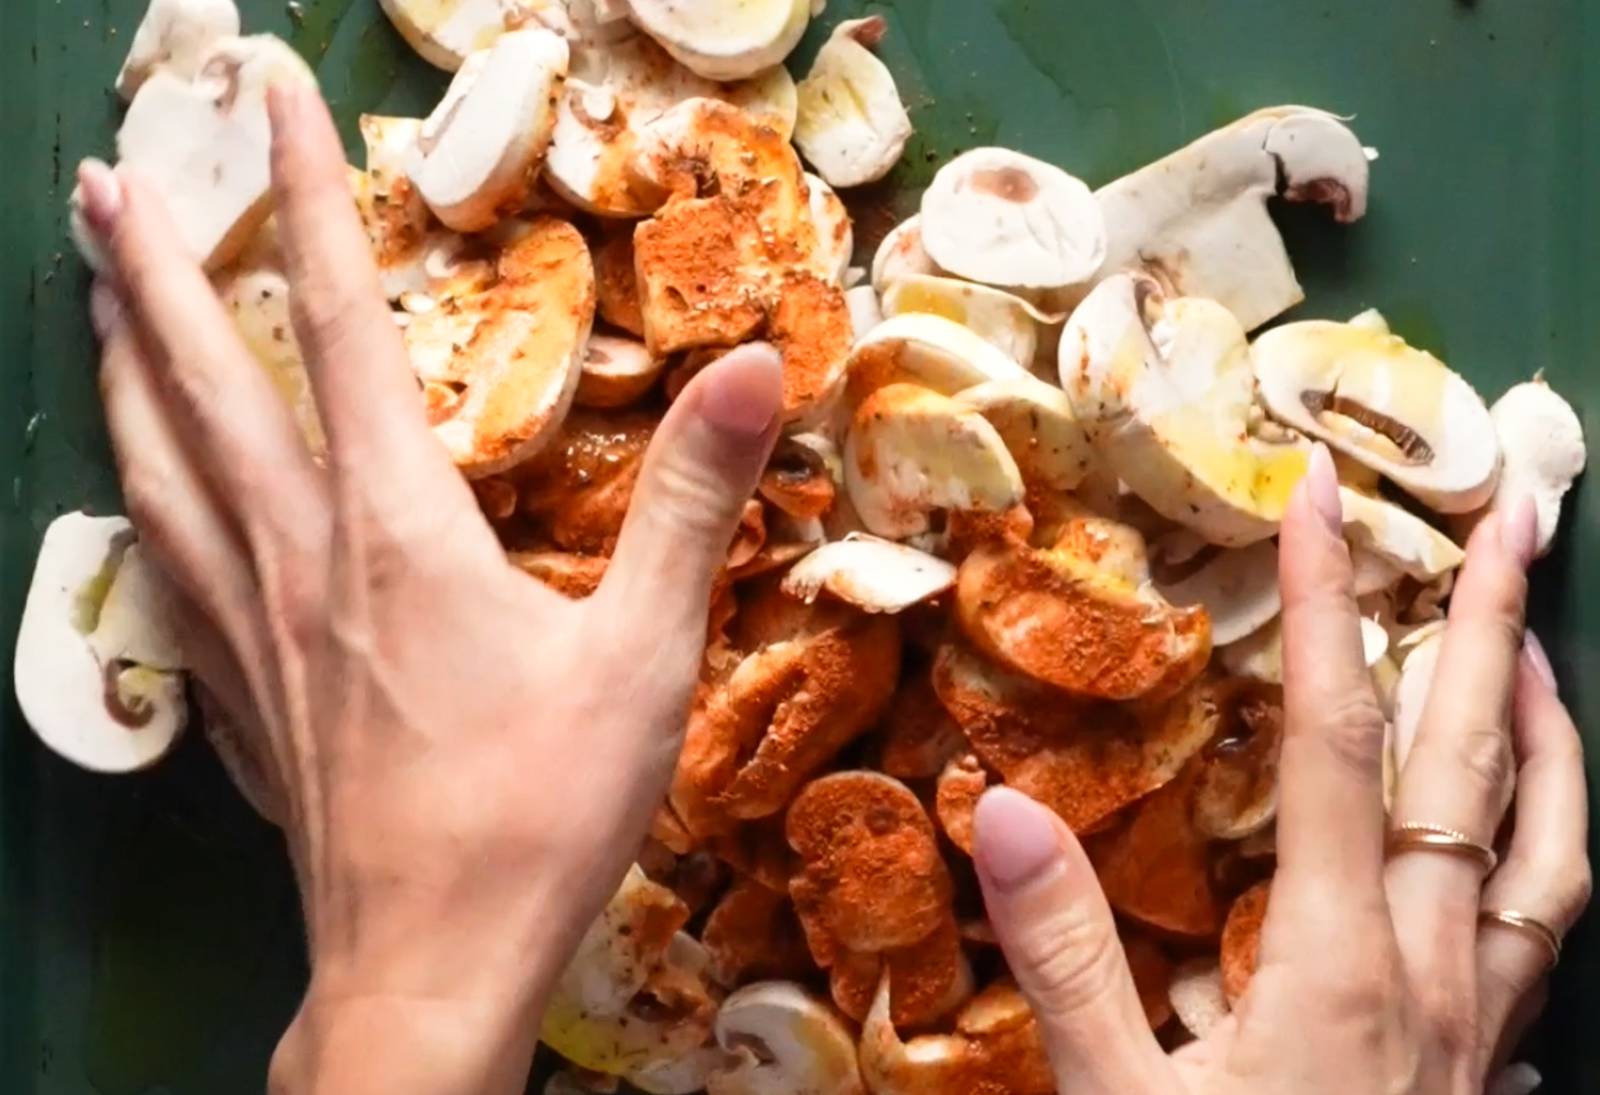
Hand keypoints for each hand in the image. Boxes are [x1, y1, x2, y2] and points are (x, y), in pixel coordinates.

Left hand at [74, 82, 780, 1093]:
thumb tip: (754, 368)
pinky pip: (161, 568)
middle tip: (108, 175)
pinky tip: (139, 499)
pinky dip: (140, 499)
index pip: (334, 319)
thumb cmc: (538, 813)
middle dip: (150, 265)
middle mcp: (294, 555)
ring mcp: (246, 629)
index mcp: (391, 524)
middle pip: (195, 381)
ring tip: (95, 303)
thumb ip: (689, 503)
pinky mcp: (234, 696)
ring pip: (151, 467)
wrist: (428, 969)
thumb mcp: (643, 654)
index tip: (271, 94)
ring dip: (119, 369)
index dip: (304, 193)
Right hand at [971, 445, 1589, 1093]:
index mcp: (1338, 956)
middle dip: (1490, 623)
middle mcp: (1434, 963)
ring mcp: (1484, 1015)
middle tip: (1518, 513)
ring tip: (1533, 643)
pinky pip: (1547, 918)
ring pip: (1548, 839)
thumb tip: (1002, 812)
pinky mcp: (1494, 1060)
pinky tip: (1528, 834)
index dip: (1326, 605)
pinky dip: (1551, 840)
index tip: (1320, 497)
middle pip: (1474, 762)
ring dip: (1545, 726)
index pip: (1333, 738)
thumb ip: (1065, 958)